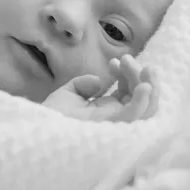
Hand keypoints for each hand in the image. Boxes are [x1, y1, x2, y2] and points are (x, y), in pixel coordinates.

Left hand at [43, 55, 159, 121]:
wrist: (39, 130)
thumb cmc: (51, 117)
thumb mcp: (68, 94)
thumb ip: (83, 85)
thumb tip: (99, 82)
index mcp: (106, 111)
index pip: (127, 91)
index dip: (126, 73)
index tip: (114, 61)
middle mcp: (115, 118)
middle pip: (141, 97)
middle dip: (139, 75)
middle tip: (127, 59)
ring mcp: (117, 123)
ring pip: (147, 107)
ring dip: (150, 85)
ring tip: (147, 68)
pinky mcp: (114, 127)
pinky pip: (137, 115)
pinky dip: (144, 100)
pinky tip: (144, 85)